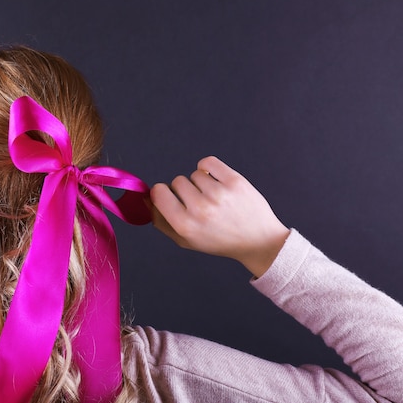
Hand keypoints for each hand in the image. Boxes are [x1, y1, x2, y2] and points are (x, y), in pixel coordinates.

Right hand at [150, 156, 289, 276]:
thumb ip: (161, 221)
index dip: (162, 193)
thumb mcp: (186, 240)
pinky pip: (208, 162)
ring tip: (214, 198)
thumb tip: (144, 199)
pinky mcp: (235, 181)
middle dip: (184, 190)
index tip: (170, 197)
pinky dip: (208, 168)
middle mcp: (200, 209)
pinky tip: (215, 180)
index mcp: (185, 225)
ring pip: (194, 174)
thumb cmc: (219, 241)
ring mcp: (219, 194)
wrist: (258, 241)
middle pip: (176, 181)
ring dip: (201, 183)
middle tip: (199, 203)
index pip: (158, 192)